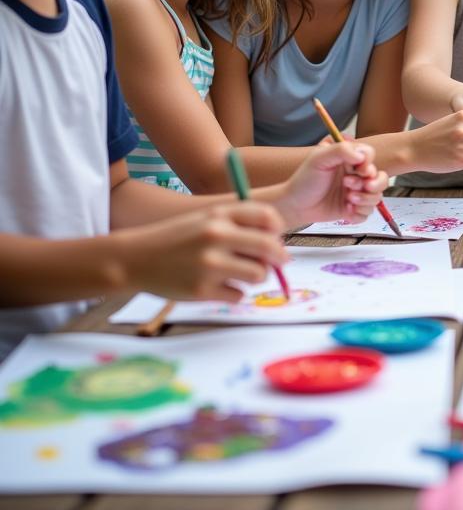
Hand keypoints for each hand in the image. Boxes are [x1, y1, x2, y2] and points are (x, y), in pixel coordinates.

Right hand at [123, 202, 286, 302]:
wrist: (135, 258)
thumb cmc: (178, 238)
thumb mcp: (206, 218)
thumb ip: (239, 224)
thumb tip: (276, 244)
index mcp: (219, 214)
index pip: (267, 217)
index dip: (277, 230)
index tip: (276, 238)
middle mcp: (216, 236)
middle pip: (269, 247)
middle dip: (279, 257)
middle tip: (279, 263)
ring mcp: (209, 264)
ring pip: (259, 274)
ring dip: (258, 276)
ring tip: (243, 275)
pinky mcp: (202, 290)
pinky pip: (239, 295)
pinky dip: (235, 293)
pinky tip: (221, 287)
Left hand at [277, 140, 385, 226]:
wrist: (295, 205)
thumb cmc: (305, 179)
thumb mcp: (319, 158)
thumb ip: (340, 150)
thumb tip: (361, 155)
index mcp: (349, 159)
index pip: (370, 156)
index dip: (368, 164)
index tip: (359, 170)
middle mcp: (356, 175)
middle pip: (381, 178)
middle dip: (371, 184)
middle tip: (350, 186)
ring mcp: (356, 193)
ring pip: (377, 196)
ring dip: (365, 199)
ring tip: (349, 199)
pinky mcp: (353, 209)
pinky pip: (368, 213)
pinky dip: (359, 213)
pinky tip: (346, 211)